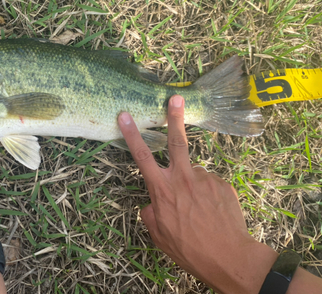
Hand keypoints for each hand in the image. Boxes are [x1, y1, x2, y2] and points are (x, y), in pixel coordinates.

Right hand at [118, 95, 277, 293]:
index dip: (131, 134)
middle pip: (176, 141)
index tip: (125, 116)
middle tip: (175, 98)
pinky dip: (207, 195)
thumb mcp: (159, 235)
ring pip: (193, 174)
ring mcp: (205, 179)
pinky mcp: (222, 184)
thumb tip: (152, 204)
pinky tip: (212, 212)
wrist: (228, 257)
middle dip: (174, 117)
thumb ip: (151, 213)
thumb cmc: (188, 248)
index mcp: (162, 189)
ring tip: (200, 212)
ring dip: (192, 186)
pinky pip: (209, 185)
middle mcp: (183, 178)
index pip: (142, 156)